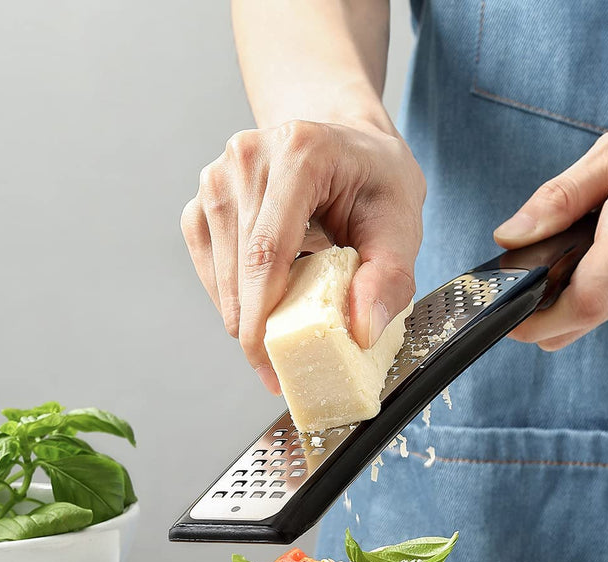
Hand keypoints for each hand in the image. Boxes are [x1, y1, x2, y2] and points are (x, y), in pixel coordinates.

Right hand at [181, 120, 424, 391]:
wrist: (350, 146)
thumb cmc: (376, 182)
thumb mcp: (402, 225)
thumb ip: (389, 278)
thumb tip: (361, 330)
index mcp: (299, 154)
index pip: (267, 252)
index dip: (262, 318)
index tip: (270, 365)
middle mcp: (249, 157)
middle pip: (239, 268)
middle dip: (255, 330)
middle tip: (281, 370)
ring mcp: (219, 176)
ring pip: (220, 273)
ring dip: (246, 312)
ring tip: (285, 322)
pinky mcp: (205, 200)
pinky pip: (209, 266)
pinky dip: (234, 294)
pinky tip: (264, 295)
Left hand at [493, 106, 607, 349]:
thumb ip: (561, 196)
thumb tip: (510, 235)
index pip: (583, 302)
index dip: (536, 317)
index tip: (506, 312)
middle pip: (579, 319)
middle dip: (540, 312)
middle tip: (521, 286)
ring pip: (593, 319)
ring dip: (567, 300)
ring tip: (573, 255)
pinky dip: (595, 295)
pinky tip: (604, 259)